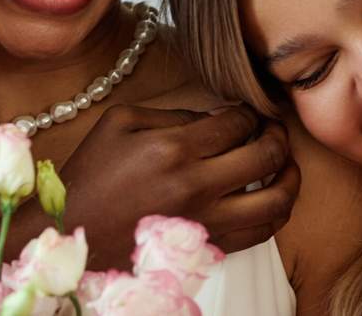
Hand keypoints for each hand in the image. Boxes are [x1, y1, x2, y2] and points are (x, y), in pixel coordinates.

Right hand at [56, 104, 298, 267]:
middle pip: (267, 156)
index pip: (239, 123)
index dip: (251, 113)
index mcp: (173, 148)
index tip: (248, 112)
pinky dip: (274, 213)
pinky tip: (268, 197)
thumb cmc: (90, 174)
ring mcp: (205, 221)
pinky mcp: (206, 247)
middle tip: (273, 130)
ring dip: (290, 177)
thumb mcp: (119, 122)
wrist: (71, 231)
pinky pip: (260, 233)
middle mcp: (195, 185)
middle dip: (277, 137)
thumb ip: (172, 114)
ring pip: (276, 201)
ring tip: (284, 165)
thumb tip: (215, 119)